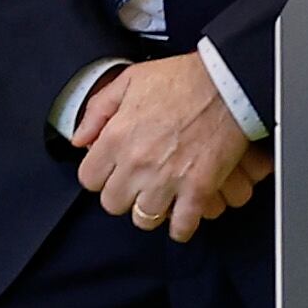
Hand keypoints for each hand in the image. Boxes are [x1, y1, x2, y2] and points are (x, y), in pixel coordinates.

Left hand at [75, 54, 265, 243]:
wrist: (228, 83)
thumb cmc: (183, 79)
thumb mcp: (129, 81)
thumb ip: (97, 110)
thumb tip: (79, 139)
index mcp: (117, 137)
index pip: (89, 179)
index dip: (99, 176)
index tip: (110, 172)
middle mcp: (137, 163)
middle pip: (113, 204)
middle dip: (122, 195)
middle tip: (134, 185)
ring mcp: (167, 179)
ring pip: (144, 219)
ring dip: (150, 211)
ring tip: (158, 198)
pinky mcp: (198, 189)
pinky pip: (181, 226)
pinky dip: (180, 227)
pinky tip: (180, 218)